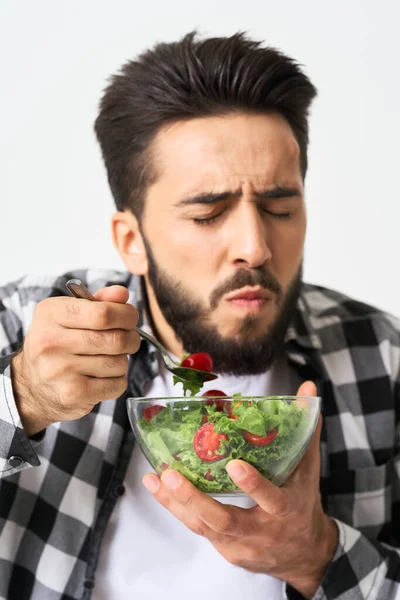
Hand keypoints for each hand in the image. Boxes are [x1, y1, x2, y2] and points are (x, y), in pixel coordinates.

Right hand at [11, 285, 139, 435]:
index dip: (126, 315)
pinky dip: (118, 381)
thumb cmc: (59, 343)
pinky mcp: (71, 394)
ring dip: (122, 361)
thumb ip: (99, 302)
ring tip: (108, 359)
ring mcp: (59, 370)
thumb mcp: (70, 314)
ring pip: (119, 363)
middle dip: (131, 338)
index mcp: (51, 314)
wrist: (32, 385)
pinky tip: (102, 377)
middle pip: (115, 339)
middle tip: (128, 340)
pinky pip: (116, 385)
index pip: (103, 313)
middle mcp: (51, 341)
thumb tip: (122, 293)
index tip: (130, 318)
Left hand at [142, 381, 338, 598]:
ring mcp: (240, 544)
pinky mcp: (224, 549)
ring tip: (154, 479)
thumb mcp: (307, 468)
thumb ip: (305, 429)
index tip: (235, 465)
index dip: (253, 485)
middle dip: (195, 499)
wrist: (304, 554)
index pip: (272, 499)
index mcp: (286, 509)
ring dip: (176, 503)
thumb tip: (308, 388)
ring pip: (204, 526)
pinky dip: (176, 509)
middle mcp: (261, 531)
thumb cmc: (302, 503)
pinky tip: (158, 488)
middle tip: (171, 476)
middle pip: (225, 520)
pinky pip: (198, 528)